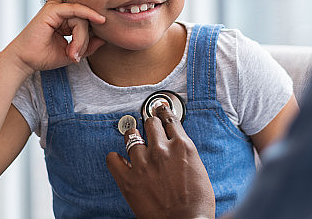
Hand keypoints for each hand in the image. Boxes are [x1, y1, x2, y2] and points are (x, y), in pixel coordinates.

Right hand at [3, 0, 105, 74]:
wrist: (24, 61)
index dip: (90, 38)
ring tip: (72, 53)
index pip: (86, 23)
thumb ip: (88, 46)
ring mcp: (56, 8)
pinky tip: (96, 22)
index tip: (84, 53)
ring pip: (82, 19)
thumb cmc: (43, 56)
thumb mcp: (72, 53)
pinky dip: (87, 18)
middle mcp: (60, 11)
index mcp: (64, 18)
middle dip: (85, 40)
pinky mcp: (53, 9)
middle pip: (86, 21)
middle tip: (76, 56)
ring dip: (81, 39)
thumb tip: (105, 38)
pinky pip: (77, 10)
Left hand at [106, 104, 215, 218]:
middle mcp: (161, 150)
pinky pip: (113, 159)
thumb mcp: (198, 169)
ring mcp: (143, 163)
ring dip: (132, 137)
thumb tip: (176, 145)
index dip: (164, 112)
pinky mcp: (128, 179)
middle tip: (148, 125)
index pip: (169, 119)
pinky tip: (119, 159)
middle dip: (150, 124)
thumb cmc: (197, 204)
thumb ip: (184, 152)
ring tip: (132, 138)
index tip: (160, 108)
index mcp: (182, 146)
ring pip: (131, 136)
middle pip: (150, 123)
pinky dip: (115, 158)